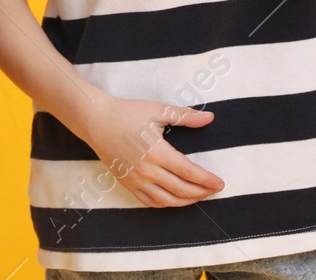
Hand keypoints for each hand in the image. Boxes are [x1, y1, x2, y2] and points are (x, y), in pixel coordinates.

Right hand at [80, 95, 224, 207]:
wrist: (96, 121)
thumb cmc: (127, 113)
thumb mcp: (158, 110)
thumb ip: (185, 116)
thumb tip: (209, 118)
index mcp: (157, 152)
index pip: (189, 173)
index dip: (206, 180)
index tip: (220, 183)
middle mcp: (147, 170)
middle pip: (180, 190)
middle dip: (201, 193)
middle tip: (214, 191)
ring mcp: (135, 180)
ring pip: (166, 201)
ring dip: (185, 201)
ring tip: (198, 196)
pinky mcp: (127, 183)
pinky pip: (149, 202)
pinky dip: (165, 204)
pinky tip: (174, 199)